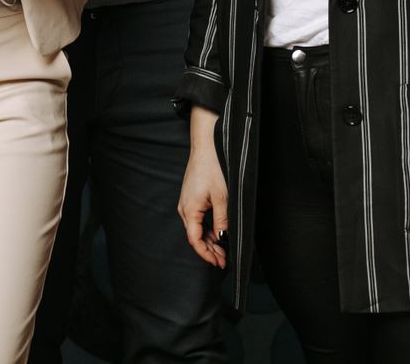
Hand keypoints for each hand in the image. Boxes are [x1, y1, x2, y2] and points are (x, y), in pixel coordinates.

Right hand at [178, 108, 228, 268]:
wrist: (205, 146)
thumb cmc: (212, 167)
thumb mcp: (222, 197)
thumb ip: (222, 220)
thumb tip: (223, 237)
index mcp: (189, 210)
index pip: (195, 240)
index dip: (206, 254)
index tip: (218, 263)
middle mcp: (185, 208)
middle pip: (195, 236)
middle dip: (209, 250)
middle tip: (224, 260)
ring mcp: (187, 203)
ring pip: (197, 229)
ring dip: (209, 240)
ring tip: (223, 251)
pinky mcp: (191, 198)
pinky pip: (197, 219)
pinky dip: (207, 229)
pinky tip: (218, 234)